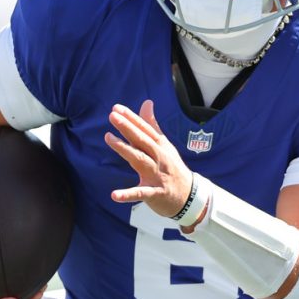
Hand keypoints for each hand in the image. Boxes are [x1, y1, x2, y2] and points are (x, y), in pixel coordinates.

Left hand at [105, 100, 192, 216]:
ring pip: (140, 160)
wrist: (190, 196)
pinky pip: (141, 193)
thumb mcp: (164, 145)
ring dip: (124, 149)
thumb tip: (147, 102)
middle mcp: (159, 157)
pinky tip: (114, 195)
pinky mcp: (155, 193)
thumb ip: (152, 125)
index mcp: (160, 146)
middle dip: (128, 128)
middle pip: (142, 140)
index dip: (131, 118)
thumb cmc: (172, 167)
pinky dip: (128, 195)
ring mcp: (157, 175)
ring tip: (108, 138)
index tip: (116, 108)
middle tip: (112, 116)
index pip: (145, 129)